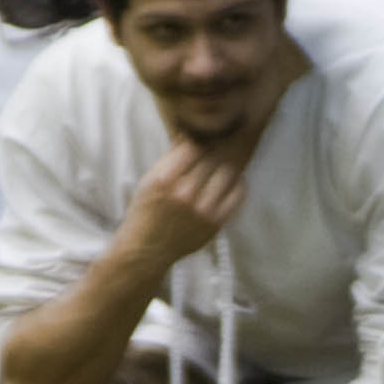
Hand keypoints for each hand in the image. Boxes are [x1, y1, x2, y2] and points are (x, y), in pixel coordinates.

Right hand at [124, 137, 249, 266]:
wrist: (148, 248)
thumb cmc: (146, 210)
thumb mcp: (149, 179)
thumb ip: (171, 158)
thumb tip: (192, 135)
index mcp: (165, 179)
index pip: (194, 146)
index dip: (199, 141)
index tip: (201, 141)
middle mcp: (186, 193)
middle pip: (212, 158)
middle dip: (214, 151)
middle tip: (216, 149)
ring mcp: (203, 209)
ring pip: (228, 173)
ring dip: (227, 165)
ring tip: (224, 164)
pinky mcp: (216, 222)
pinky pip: (237, 195)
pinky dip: (238, 183)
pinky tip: (232, 180)